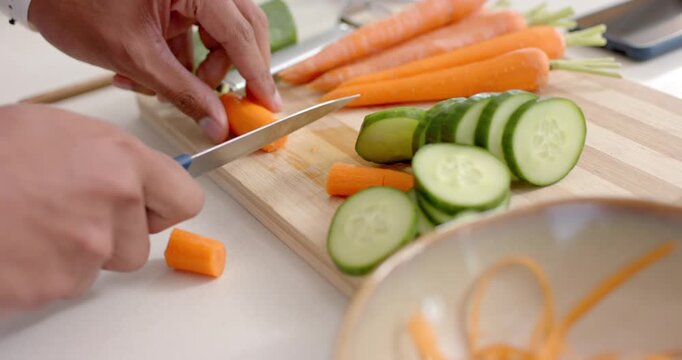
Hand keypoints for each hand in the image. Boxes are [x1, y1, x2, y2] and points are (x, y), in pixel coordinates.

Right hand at [0, 105, 203, 309]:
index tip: (154, 206)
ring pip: (104, 263)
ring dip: (80, 251)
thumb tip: (137, 176)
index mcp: (122, 162)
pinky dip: (47, 269)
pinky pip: (66, 282)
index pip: (185, 199)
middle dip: (115, 233)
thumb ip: (112, 156)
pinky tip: (20, 242)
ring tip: (37, 222)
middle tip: (71, 211)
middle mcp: (114, 207)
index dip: (166, 204)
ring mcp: (86, 250)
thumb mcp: (60, 128)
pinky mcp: (55, 284)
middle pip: (141, 242)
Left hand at [28, 0, 281, 142]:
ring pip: (220, 34)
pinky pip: (195, 34)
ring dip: (200, 69)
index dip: (256, 73)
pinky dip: (182, 60)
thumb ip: (183, 92)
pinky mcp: (174, 1)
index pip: (240, 32)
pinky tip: (151, 77)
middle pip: (241, 29)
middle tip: (235, 103)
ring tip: (166, 88)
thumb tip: (216, 121)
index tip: (267, 102)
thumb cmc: (74, 4)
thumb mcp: (136, 56)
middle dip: (232, 70)